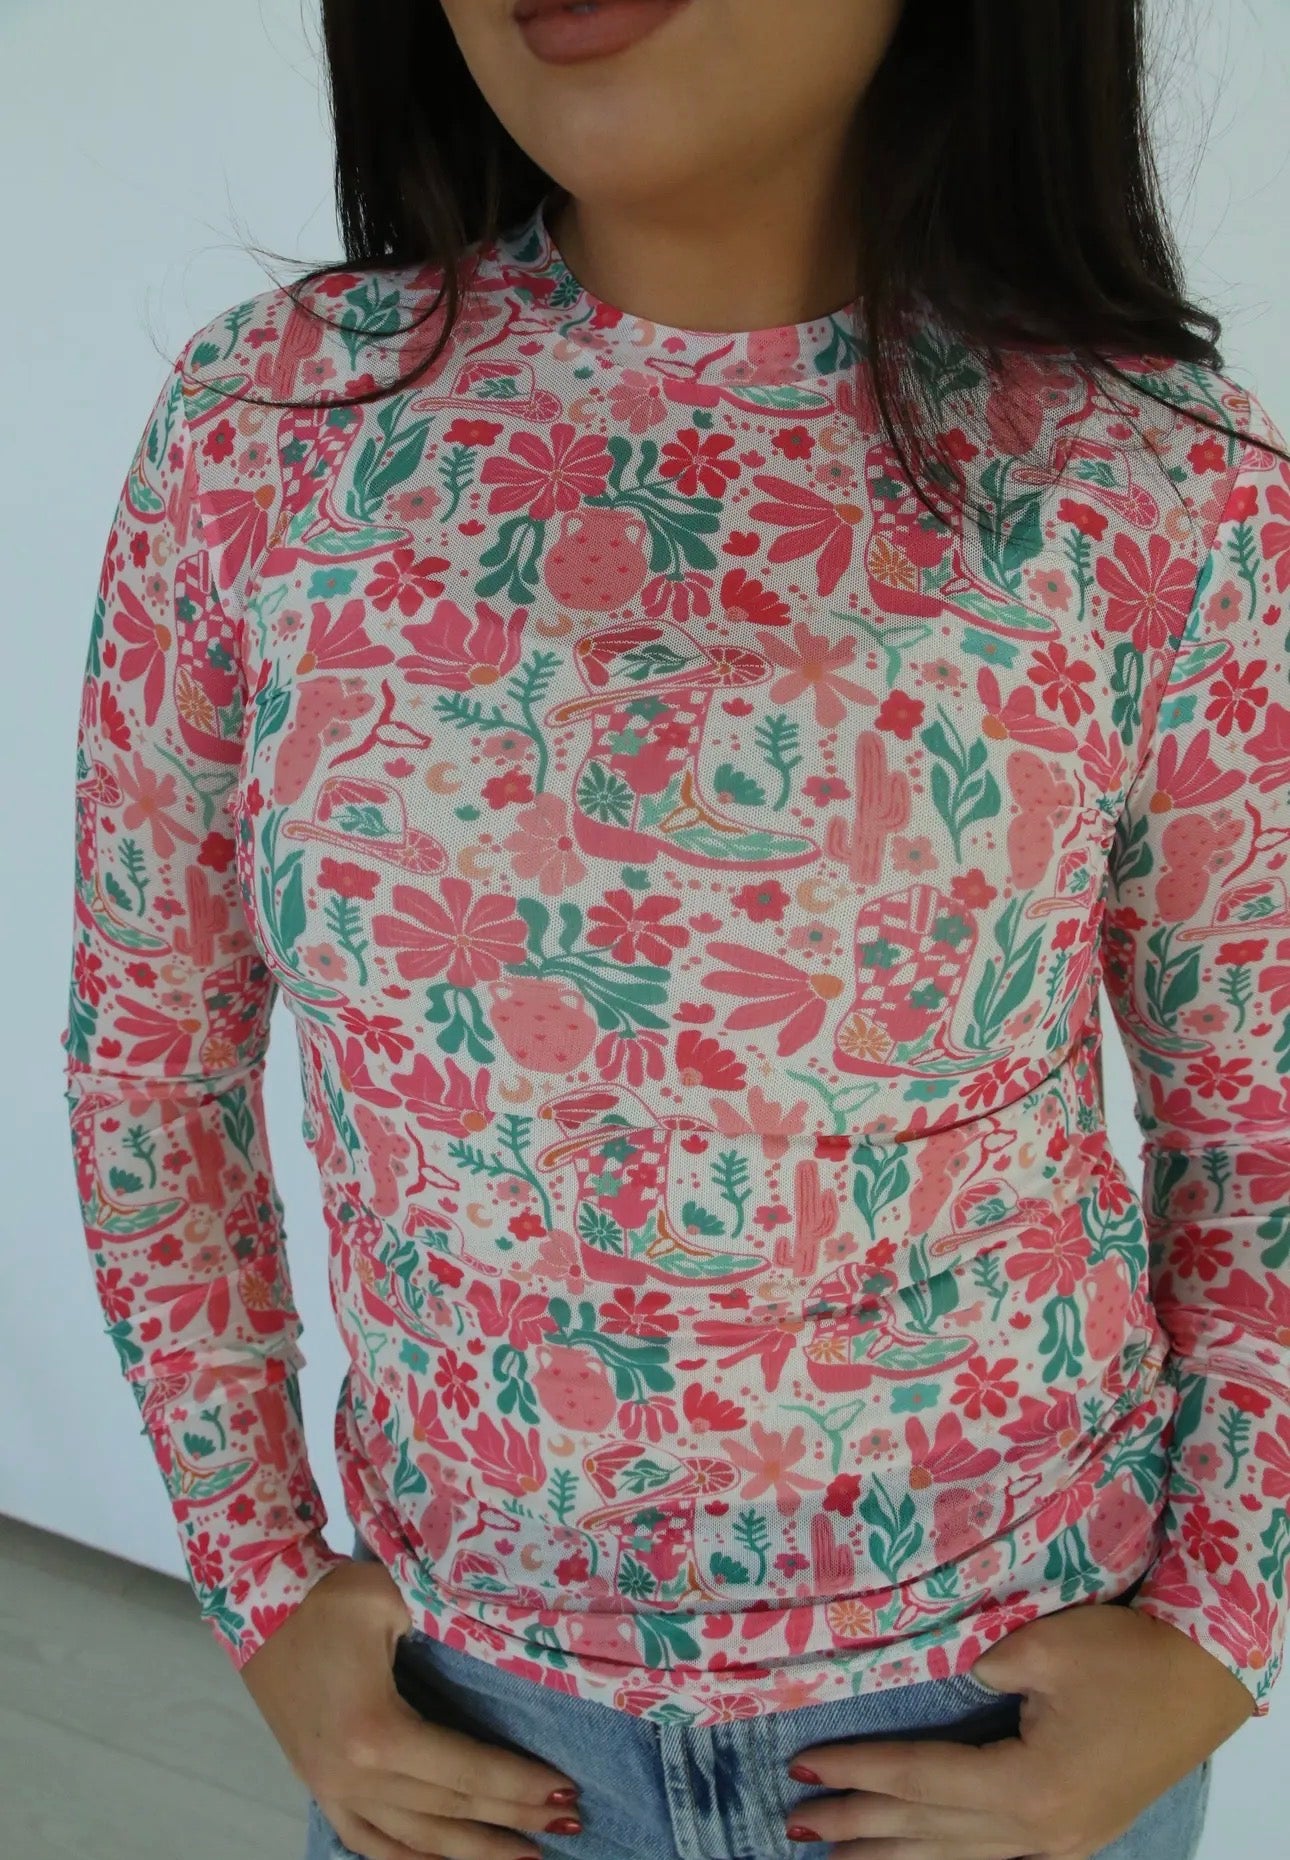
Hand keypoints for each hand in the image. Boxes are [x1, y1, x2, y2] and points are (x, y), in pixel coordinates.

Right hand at [238, 1558, 582, 1859]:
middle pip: (449, 1811)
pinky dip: (409, 1859)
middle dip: (513, 1820)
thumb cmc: (332, 1596)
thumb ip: (448, 1629)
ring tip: (525, 1857)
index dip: (519, 1785)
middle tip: (569, 1825)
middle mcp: (353, 1774)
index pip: (466, 1772)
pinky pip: (368, 1842)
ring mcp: (331, 1788)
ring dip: (472, 1852)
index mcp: (376, 1731)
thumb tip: (505, 1647)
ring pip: (414, 1839)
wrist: (257, 1602)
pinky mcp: (318, 1786)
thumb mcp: (397, 1600)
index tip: (567, 1792)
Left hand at [783, 1599, 1253, 1859]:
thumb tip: (954, 1682)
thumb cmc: (1128, 1656)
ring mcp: (1057, 1843)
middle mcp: (1038, 1830)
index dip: (857, 1773)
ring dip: (892, 1853)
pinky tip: (916, 1856)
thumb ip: (985, 1669)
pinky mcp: (1070, 1835)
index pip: (919, 1781)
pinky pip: (988, 1855)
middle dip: (858, 1828)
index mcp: (1028, 1787)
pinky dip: (941, 1855)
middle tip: (797, 1821)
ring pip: (955, 1855)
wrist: (1204, 1680)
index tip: (802, 1766)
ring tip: (835, 1857)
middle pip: (928, 1831)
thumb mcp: (1046, 1647)